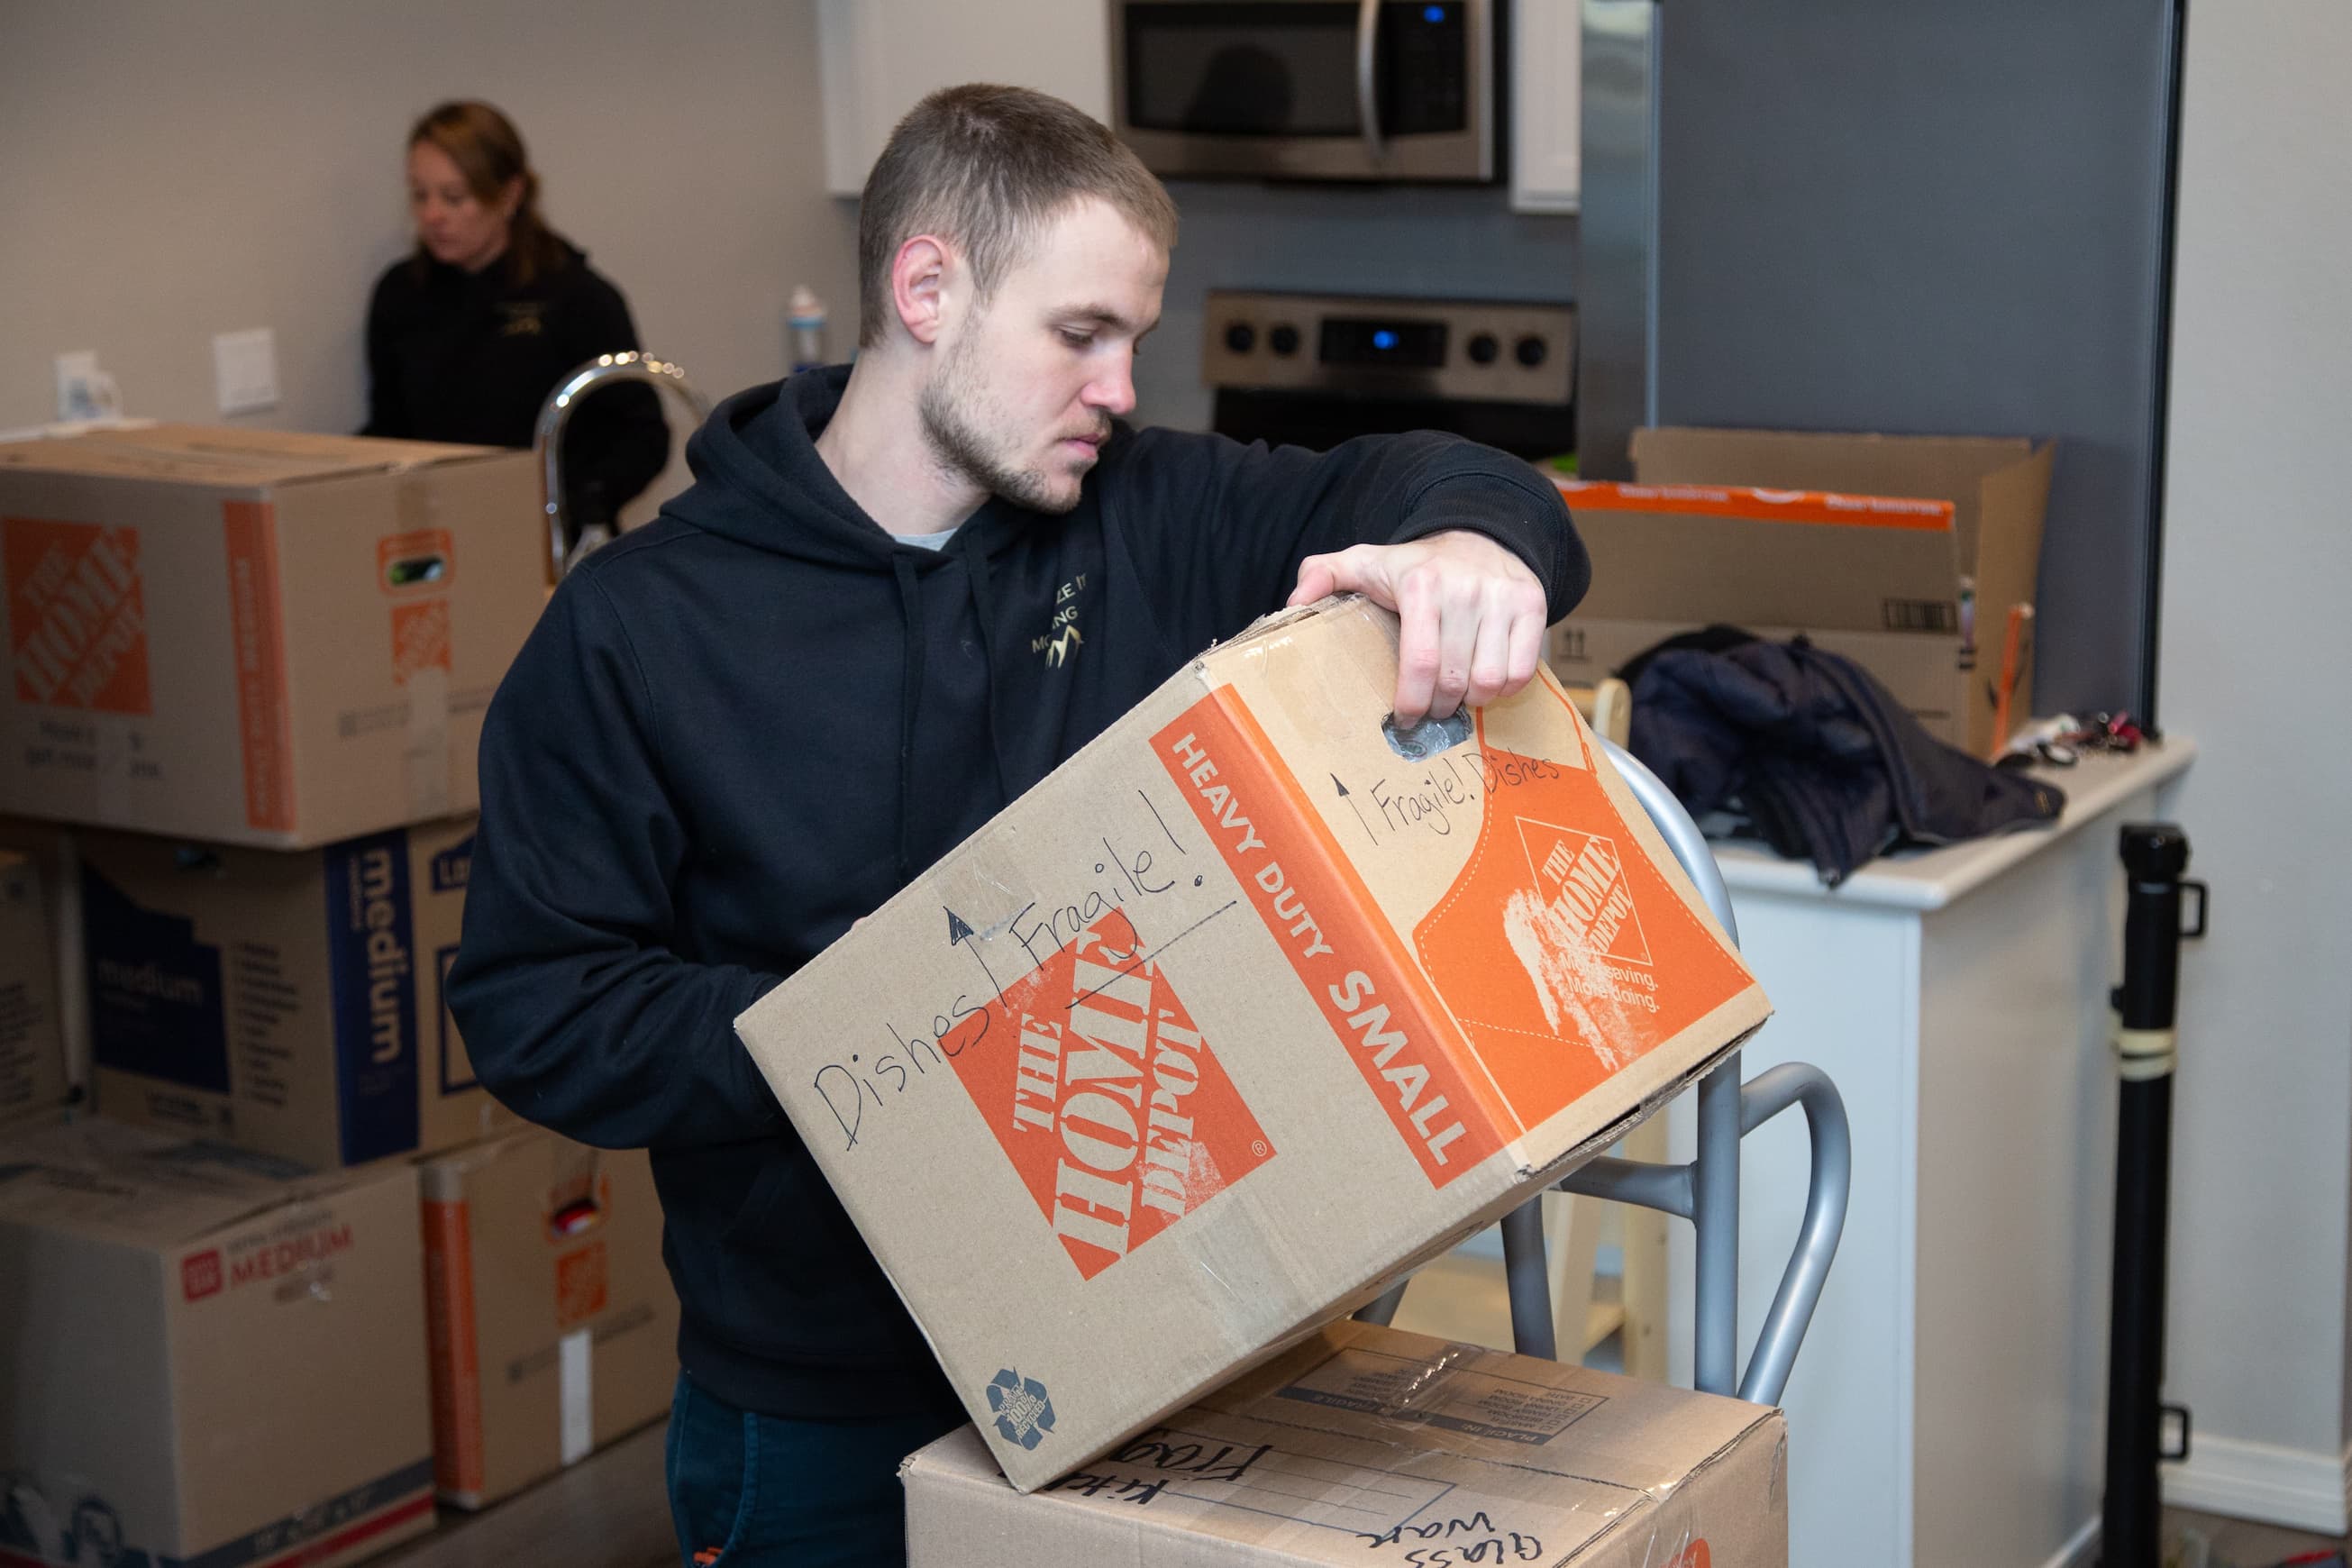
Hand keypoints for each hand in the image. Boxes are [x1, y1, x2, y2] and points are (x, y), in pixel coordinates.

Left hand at [1287, 530, 1547, 724]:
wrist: (1479, 534)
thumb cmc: (1416, 565)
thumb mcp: (1365, 562)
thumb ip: (1323, 575)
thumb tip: (1294, 604)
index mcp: (1421, 584)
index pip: (1420, 664)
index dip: (1412, 703)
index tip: (1404, 717)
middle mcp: (1466, 589)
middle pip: (1454, 680)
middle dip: (1439, 706)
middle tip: (1431, 709)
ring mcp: (1503, 597)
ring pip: (1489, 681)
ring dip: (1472, 700)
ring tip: (1457, 694)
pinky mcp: (1533, 604)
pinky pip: (1521, 671)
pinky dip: (1503, 687)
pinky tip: (1486, 679)